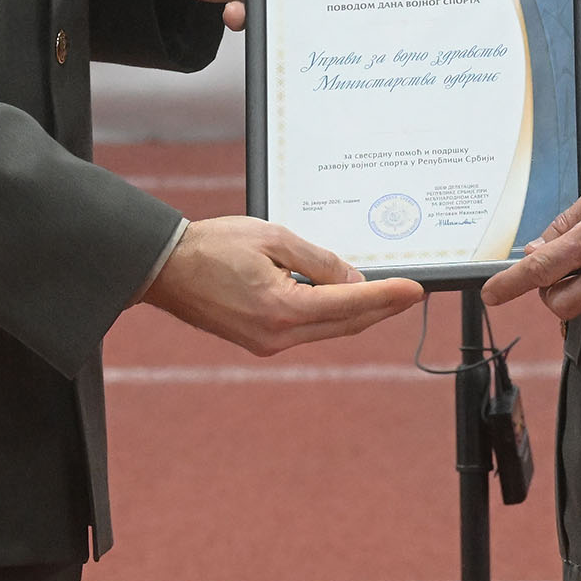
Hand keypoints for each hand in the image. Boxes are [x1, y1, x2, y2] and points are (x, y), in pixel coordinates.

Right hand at [142, 216, 425, 355]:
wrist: (165, 268)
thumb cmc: (213, 246)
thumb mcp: (273, 238)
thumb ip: (318, 260)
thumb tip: (353, 280)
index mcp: (282, 308)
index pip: (350, 304)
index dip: (387, 297)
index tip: (415, 290)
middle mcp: (278, 335)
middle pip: (345, 325)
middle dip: (381, 310)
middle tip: (410, 294)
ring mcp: (268, 343)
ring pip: (328, 330)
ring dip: (356, 313)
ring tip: (384, 295)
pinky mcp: (259, 341)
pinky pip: (306, 329)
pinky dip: (328, 314)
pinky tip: (340, 299)